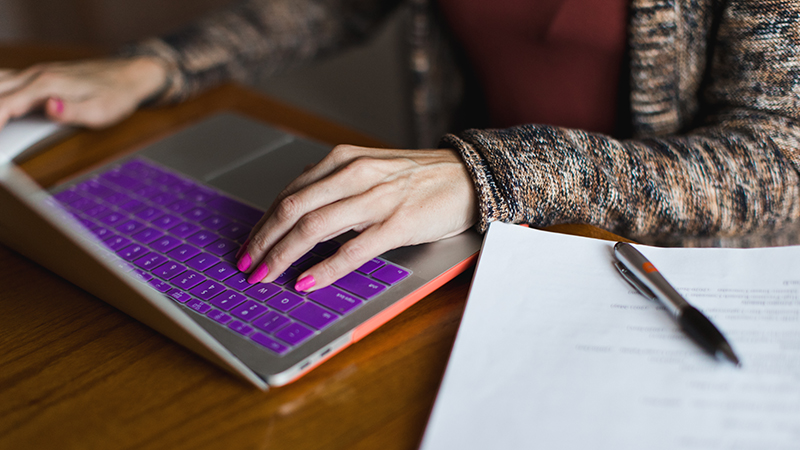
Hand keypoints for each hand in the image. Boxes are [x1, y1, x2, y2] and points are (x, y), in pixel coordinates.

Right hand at [0, 57, 166, 129]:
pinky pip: (5, 81)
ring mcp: (36, 73)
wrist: (128, 75)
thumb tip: (50, 107)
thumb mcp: (100, 111)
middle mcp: (37, 75)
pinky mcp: (38, 76)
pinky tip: (2, 106)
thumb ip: (73, 111)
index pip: (7, 104)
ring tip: (0, 129)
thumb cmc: (116, 95)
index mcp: (47, 85)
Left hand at [235, 145, 478, 291]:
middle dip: (264, 242)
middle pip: (293, 209)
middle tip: (248, 266)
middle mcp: (355, 174)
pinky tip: (307, 281)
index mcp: (343, 160)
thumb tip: (298, 207)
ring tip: (267, 277)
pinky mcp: (398, 223)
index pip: (289, 194)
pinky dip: (325, 268)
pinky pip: (353, 249)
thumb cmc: (418, 178)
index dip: (263, 224)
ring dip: (283, 256)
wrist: (469, 176)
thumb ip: (334, 185)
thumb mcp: (369, 171)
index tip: (248, 247)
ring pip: (315, 227)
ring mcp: (377, 198)